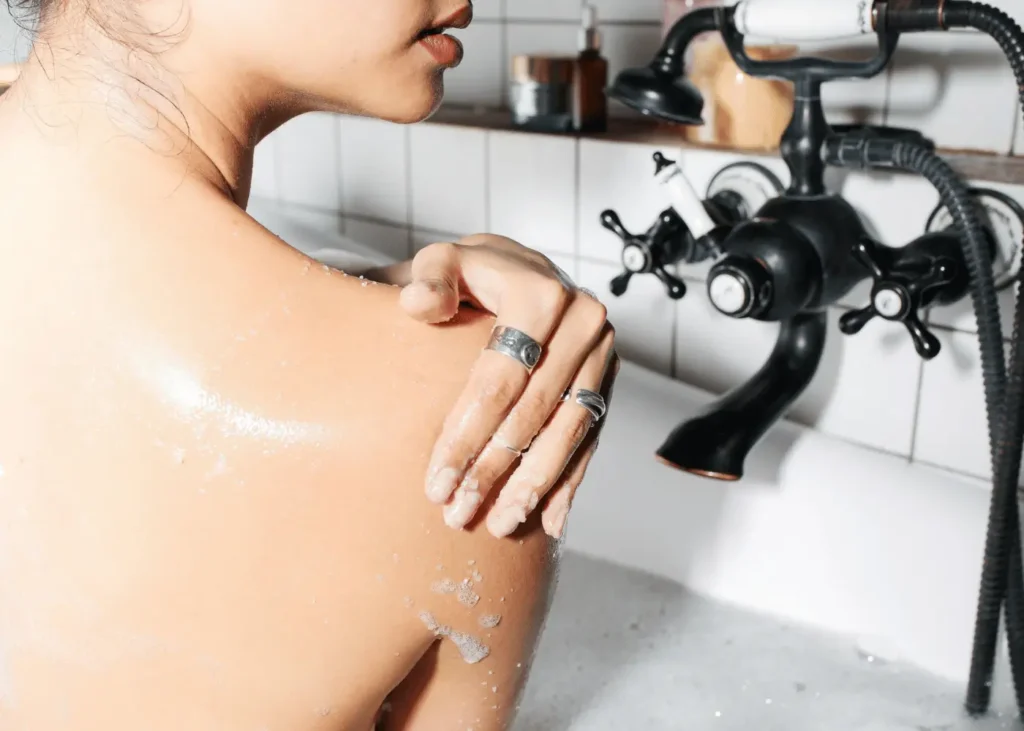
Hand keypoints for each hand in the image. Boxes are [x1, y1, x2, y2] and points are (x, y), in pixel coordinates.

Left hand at [366, 234, 617, 538]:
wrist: (518, 270)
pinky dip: (570, 481)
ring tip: (499, 524)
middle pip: (534, 412)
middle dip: (494, 470)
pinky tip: (549, 520)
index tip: (435, 482)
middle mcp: (582, 322)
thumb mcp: (442, 263)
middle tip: (458, 513)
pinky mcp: (608, 379)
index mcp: (540, 293)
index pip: (499, 379)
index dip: (466, 435)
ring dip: (534, 485)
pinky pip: (590, 437)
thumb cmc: (470, 274)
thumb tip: (420, 304)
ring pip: (568, 432)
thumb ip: (428, 279)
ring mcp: (601, 354)